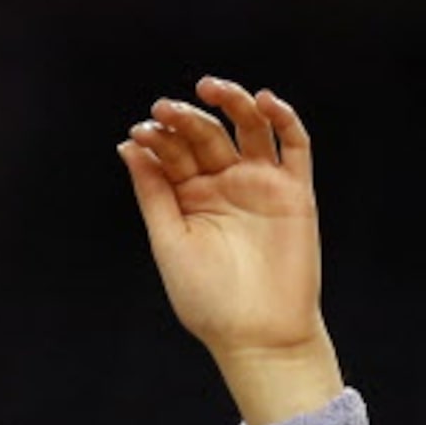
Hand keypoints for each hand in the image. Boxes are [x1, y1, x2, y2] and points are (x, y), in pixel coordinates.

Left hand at [118, 75, 339, 415]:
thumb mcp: (170, 243)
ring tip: (210, 88)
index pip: (174, 153)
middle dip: (186, 119)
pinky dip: (283, 119)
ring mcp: (261, 184)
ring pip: (249, 128)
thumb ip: (153, 193)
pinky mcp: (295, 191)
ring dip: (232, 102)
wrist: (258, 336)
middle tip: (166, 109)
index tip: (141, 131)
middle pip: (207, 135)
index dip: (158, 137)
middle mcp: (225, 185)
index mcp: (190, 198)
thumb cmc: (208, 300)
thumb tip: (129, 145)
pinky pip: (293, 145)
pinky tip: (265, 102)